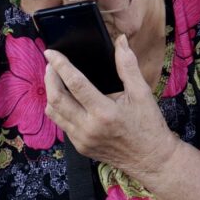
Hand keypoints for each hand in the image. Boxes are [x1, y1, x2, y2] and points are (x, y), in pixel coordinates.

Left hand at [43, 34, 178, 177]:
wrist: (150, 158)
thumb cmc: (148, 124)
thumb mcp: (142, 93)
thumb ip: (128, 66)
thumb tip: (121, 41)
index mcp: (104, 112)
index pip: (75, 84)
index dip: (60, 65)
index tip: (50, 52)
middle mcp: (89, 127)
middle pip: (56, 99)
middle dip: (49, 78)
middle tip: (51, 64)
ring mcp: (82, 139)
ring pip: (54, 113)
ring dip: (51, 93)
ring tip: (55, 79)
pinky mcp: (80, 147)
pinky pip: (62, 124)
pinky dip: (59, 108)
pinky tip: (67, 98)